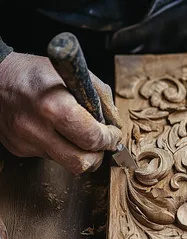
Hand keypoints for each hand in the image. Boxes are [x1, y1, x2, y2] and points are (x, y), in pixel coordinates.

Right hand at [0, 52, 121, 173]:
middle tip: (103, 144)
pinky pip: (51, 157)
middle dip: (99, 155)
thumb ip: (101, 98)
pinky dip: (62, 149)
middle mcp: (37, 129)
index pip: (92, 138)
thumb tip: (114, 122)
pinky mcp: (19, 149)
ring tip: (81, 136)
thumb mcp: (73, 75)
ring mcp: (26, 143)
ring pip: (67, 164)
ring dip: (81, 154)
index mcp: (53, 107)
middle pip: (81, 163)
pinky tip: (58, 133)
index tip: (113, 135)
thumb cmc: (34, 73)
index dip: (109, 139)